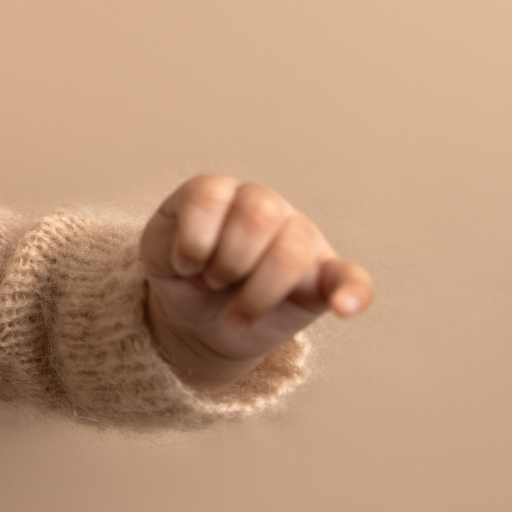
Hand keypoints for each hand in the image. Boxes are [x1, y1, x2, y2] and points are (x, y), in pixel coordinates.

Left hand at [139, 176, 373, 389]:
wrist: (202, 318)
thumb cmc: (185, 275)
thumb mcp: (159, 255)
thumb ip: (167, 243)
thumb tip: (194, 261)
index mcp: (221, 193)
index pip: (211, 194)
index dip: (193, 238)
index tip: (184, 265)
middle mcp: (265, 206)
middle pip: (257, 215)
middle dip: (227, 261)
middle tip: (214, 283)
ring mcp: (300, 238)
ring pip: (292, 251)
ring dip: (256, 294)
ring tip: (235, 316)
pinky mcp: (324, 277)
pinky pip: (351, 278)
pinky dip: (352, 292)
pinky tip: (345, 307)